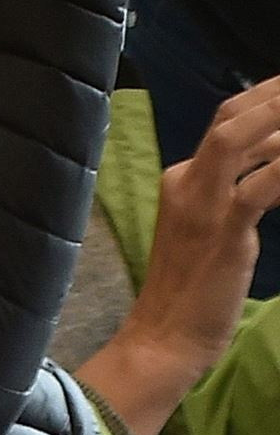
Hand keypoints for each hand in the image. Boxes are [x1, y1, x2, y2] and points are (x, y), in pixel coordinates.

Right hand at [79, 74, 279, 434]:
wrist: (165, 338)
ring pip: (243, 138)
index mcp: (181, 180)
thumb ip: (236, 192)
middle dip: (279, 96)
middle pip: (233, 116)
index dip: (268, 97)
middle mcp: (186, 182)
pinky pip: (260, 184)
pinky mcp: (224, 231)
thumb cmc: (191, 291)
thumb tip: (273, 164)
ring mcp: (201, 205)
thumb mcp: (211, 230)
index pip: (227, 119)